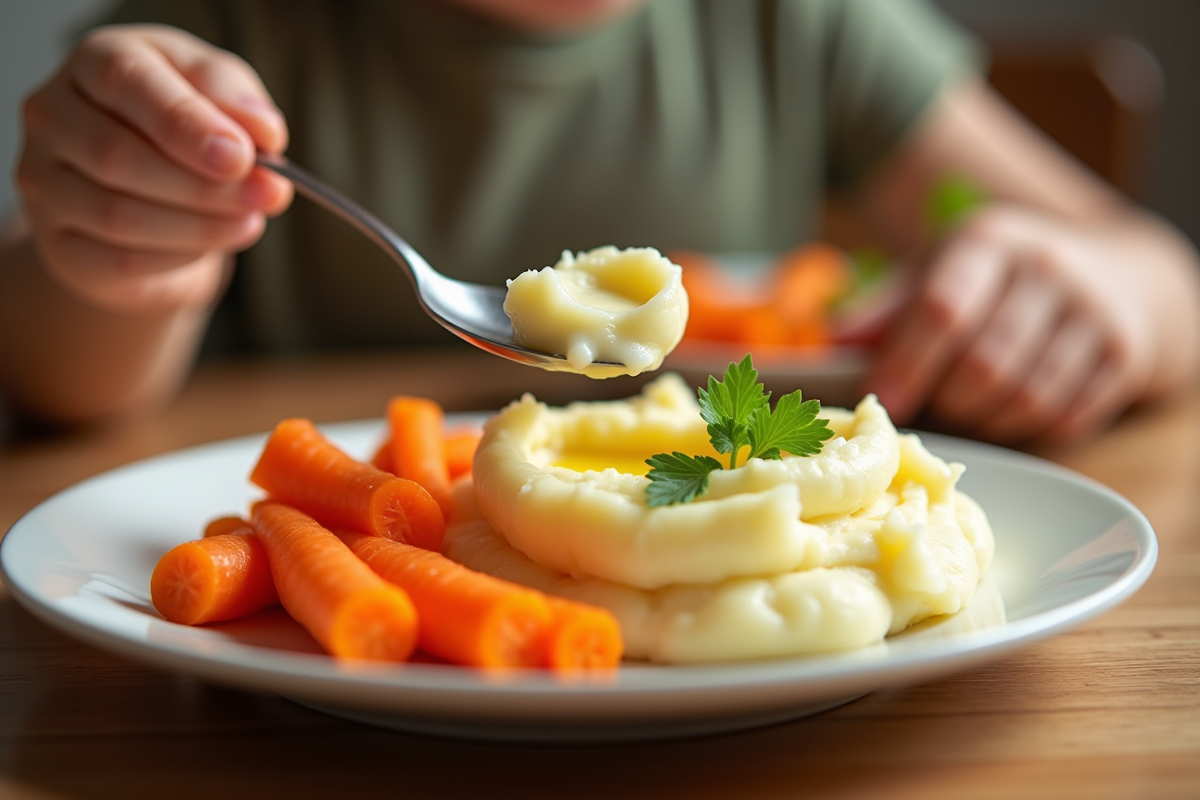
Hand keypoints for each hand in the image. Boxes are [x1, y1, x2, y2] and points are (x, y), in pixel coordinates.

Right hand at [15, 24, 292, 312]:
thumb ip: (238, 101)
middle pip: (118, 155)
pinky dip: (177, 256)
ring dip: (199, 226)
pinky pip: (118, 260)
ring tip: (250, 221)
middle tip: (268, 196)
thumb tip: (264, 133)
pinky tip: (213, 243)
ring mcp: (44, 181)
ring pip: (118, 215)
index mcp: (95, 60)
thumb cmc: (183, 122)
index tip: (241, 156)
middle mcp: (54, 115)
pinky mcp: (58, 242)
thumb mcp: (217, 93)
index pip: (126, 82)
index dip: (186, 124)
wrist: (147, 181)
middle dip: (206, 185)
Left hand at [863, 206, 1158, 442]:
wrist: (1113, 272)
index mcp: (988, 242)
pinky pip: (1066, 417)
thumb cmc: (997, 277)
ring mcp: (1094, 311)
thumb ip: (887, 309)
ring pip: (1025, 399)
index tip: (881, 401)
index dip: (907, 363)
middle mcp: (1047, 268)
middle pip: (984, 366)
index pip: (943, 309)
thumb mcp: (939, 270)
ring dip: (985, 421)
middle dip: (947, 401)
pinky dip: (1028, 428)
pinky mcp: (1125, 355)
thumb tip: (829, 345)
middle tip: (932, 406)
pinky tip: (1011, 410)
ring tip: (969, 408)